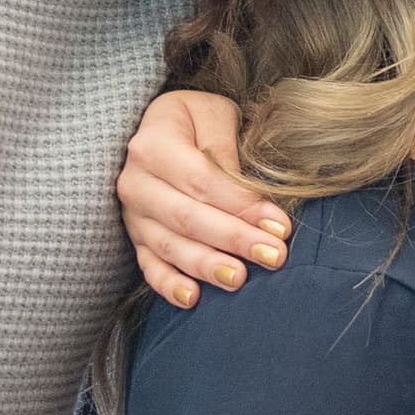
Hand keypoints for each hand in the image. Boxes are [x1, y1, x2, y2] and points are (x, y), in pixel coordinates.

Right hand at [121, 91, 284, 307]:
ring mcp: (133, 214)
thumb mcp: (214, 115)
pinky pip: (148, 265)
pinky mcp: (136, 237)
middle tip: (273, 256)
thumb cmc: (196, 120)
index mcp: (153, 145)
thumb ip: (225, 147)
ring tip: (240, 280)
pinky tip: (192, 299)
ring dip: (206, 265)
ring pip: (168, 245)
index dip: (242, 206)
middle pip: (187, 217)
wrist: (159, 127)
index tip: (280, 226)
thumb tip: (247, 192)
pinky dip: (168, 284)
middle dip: (233, 239)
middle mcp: (136, 182)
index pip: (202, 182)